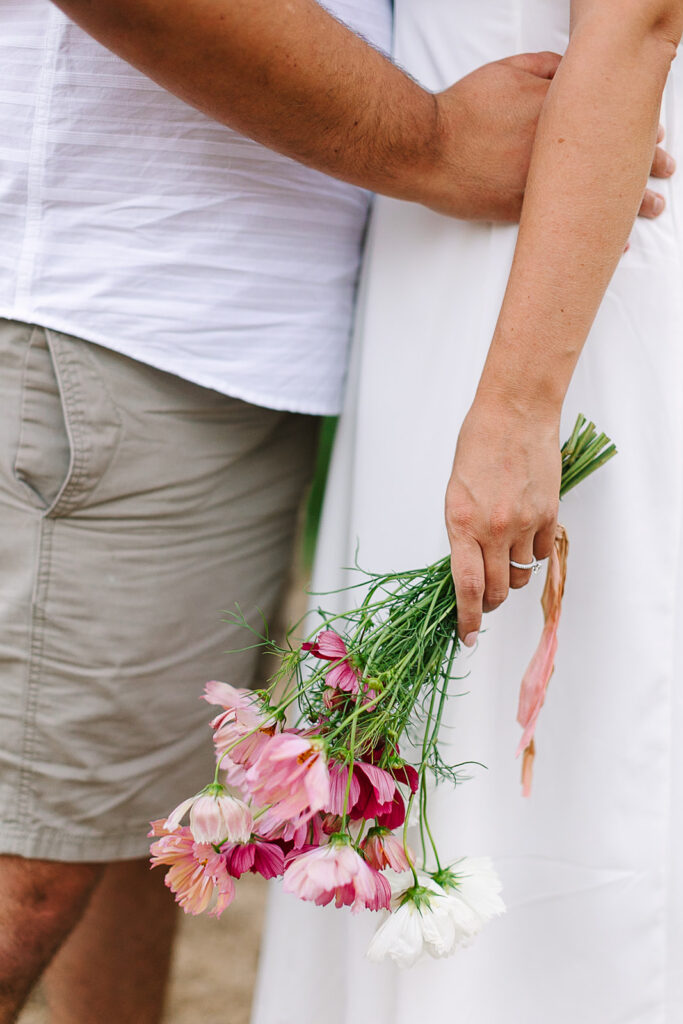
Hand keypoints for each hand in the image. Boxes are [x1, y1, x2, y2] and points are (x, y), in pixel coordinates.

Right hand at [428, 53, 674, 222]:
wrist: (428, 147)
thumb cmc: (463, 108)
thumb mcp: (508, 70)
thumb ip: (547, 69)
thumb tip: (572, 71)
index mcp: (561, 113)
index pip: (613, 119)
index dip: (637, 127)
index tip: (654, 132)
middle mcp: (559, 152)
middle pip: (615, 157)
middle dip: (646, 163)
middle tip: (665, 169)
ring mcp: (542, 184)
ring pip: (599, 194)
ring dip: (631, 202)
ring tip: (654, 207)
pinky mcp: (522, 211)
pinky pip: (568, 227)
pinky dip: (594, 235)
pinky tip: (616, 245)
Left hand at [444, 395, 561, 645]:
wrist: (514, 414)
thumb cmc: (477, 447)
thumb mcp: (455, 493)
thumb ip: (461, 532)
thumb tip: (467, 567)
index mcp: (461, 523)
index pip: (466, 587)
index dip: (466, 618)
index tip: (466, 635)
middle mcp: (494, 529)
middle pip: (496, 589)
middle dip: (489, 602)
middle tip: (483, 599)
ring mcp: (524, 523)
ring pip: (520, 575)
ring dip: (510, 577)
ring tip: (502, 558)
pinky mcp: (549, 515)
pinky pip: (542, 553)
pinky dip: (533, 553)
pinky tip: (524, 536)